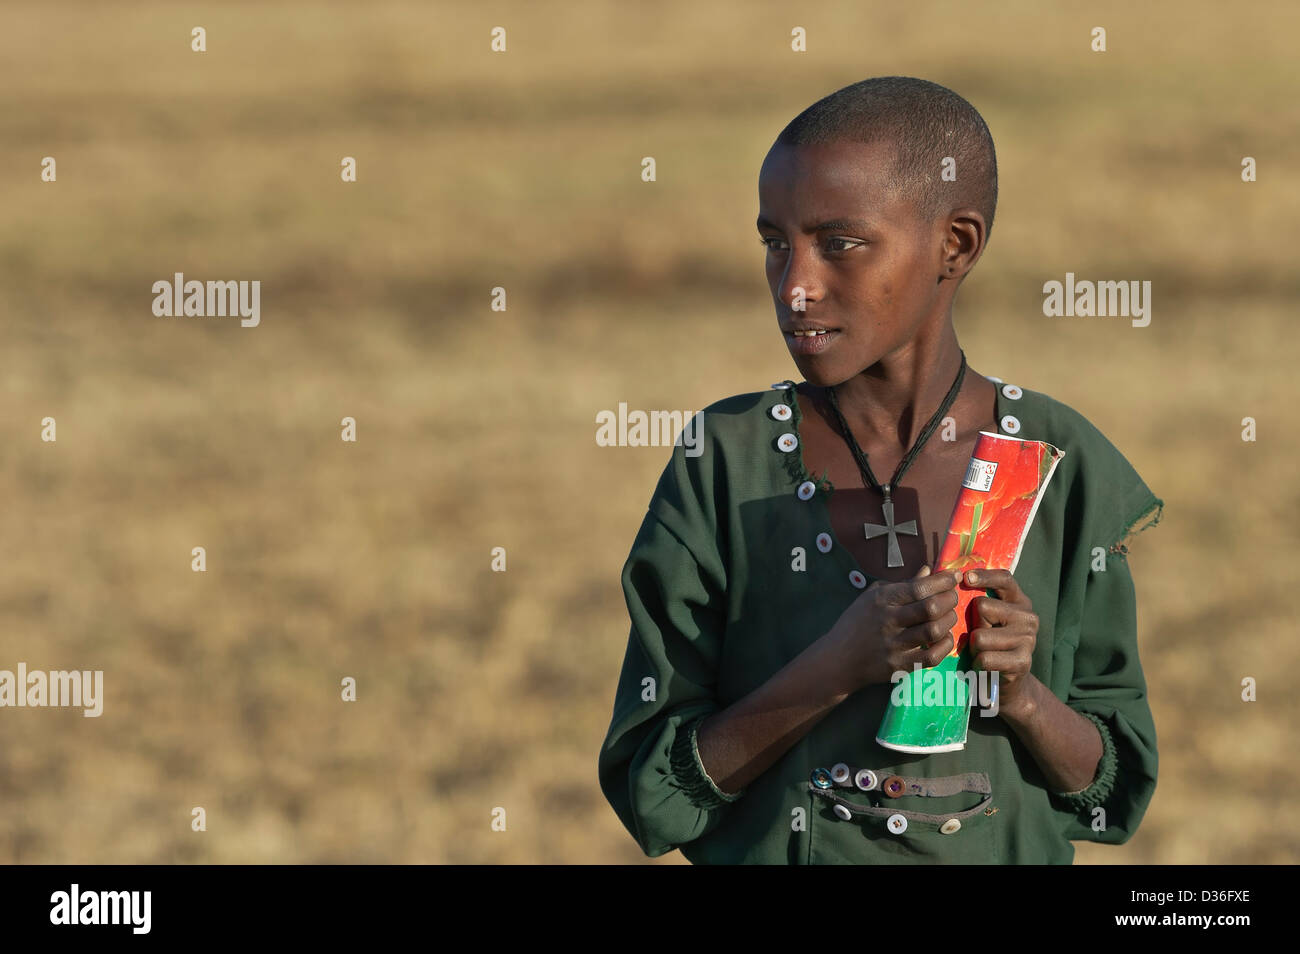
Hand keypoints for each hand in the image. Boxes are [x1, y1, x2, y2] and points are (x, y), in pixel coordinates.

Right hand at [820, 565, 962, 691]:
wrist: (837, 659)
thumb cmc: (856, 623)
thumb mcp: (872, 597)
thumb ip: (902, 585)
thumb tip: (927, 570)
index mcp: (881, 600)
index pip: (919, 587)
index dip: (942, 581)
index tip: (955, 577)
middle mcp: (888, 621)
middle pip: (930, 608)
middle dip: (949, 599)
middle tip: (952, 597)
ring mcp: (893, 645)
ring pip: (933, 631)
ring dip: (949, 620)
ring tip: (949, 615)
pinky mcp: (899, 666)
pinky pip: (931, 657)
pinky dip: (945, 646)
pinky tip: (944, 637)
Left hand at [963, 568, 1038, 716]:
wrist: (1003, 681)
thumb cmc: (986, 643)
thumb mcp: (982, 618)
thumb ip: (972, 598)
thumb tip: (937, 572)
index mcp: (1019, 601)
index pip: (1005, 579)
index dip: (985, 576)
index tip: (966, 578)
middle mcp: (1028, 617)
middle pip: (983, 606)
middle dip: (972, 623)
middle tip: (977, 636)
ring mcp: (1028, 639)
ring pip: (980, 635)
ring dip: (973, 647)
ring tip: (980, 652)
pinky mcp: (1023, 661)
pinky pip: (985, 658)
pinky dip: (977, 663)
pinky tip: (983, 666)